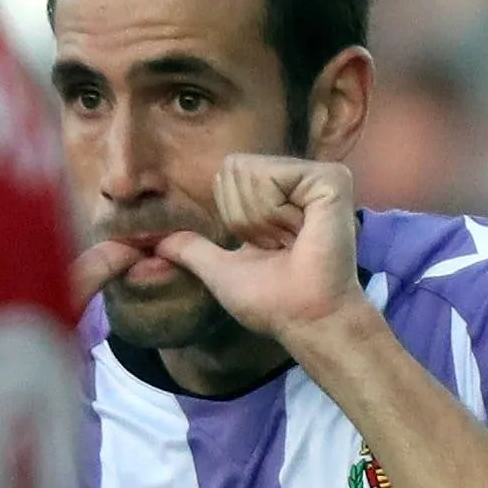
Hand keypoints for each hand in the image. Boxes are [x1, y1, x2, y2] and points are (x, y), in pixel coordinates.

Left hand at [152, 154, 369, 344]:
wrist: (306, 318)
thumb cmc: (272, 301)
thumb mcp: (221, 270)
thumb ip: (192, 249)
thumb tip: (155, 242)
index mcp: (280, 195)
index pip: (228, 175)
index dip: (234, 218)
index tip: (266, 248)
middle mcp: (301, 180)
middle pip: (235, 168)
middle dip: (244, 217)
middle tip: (280, 247)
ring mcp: (319, 177)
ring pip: (250, 170)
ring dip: (259, 219)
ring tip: (292, 242)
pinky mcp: (331, 180)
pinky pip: (273, 176)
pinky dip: (274, 211)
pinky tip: (300, 232)